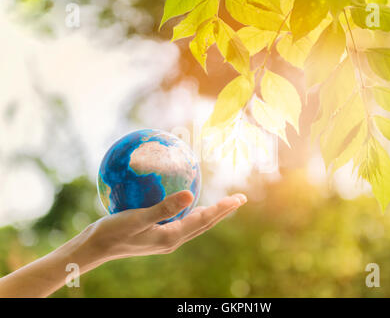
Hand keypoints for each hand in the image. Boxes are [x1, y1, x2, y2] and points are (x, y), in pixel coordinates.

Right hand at [86, 190, 246, 260]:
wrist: (95, 248)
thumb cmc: (113, 232)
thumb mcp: (138, 218)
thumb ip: (164, 208)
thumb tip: (192, 195)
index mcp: (171, 236)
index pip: (204, 220)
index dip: (223, 209)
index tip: (240, 198)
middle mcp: (172, 240)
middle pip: (204, 223)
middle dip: (223, 211)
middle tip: (240, 199)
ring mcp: (165, 239)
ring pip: (195, 224)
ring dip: (211, 213)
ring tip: (223, 204)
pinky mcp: (157, 236)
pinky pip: (182, 222)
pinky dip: (193, 213)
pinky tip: (190, 204)